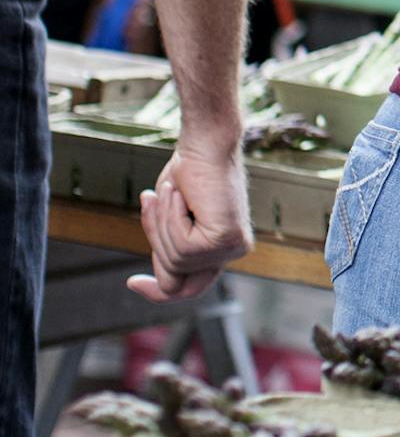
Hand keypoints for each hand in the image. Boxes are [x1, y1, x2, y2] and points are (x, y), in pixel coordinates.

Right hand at [128, 143, 252, 302]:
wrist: (205, 144)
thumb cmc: (188, 174)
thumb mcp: (171, 221)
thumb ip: (170, 251)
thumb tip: (165, 286)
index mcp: (222, 249)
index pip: (190, 289)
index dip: (159, 292)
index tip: (131, 282)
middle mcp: (233, 252)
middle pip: (175, 280)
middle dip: (156, 242)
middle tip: (151, 198)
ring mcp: (231, 248)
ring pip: (174, 262)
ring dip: (161, 223)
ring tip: (171, 191)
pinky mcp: (225, 240)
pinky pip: (180, 246)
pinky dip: (170, 218)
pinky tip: (182, 194)